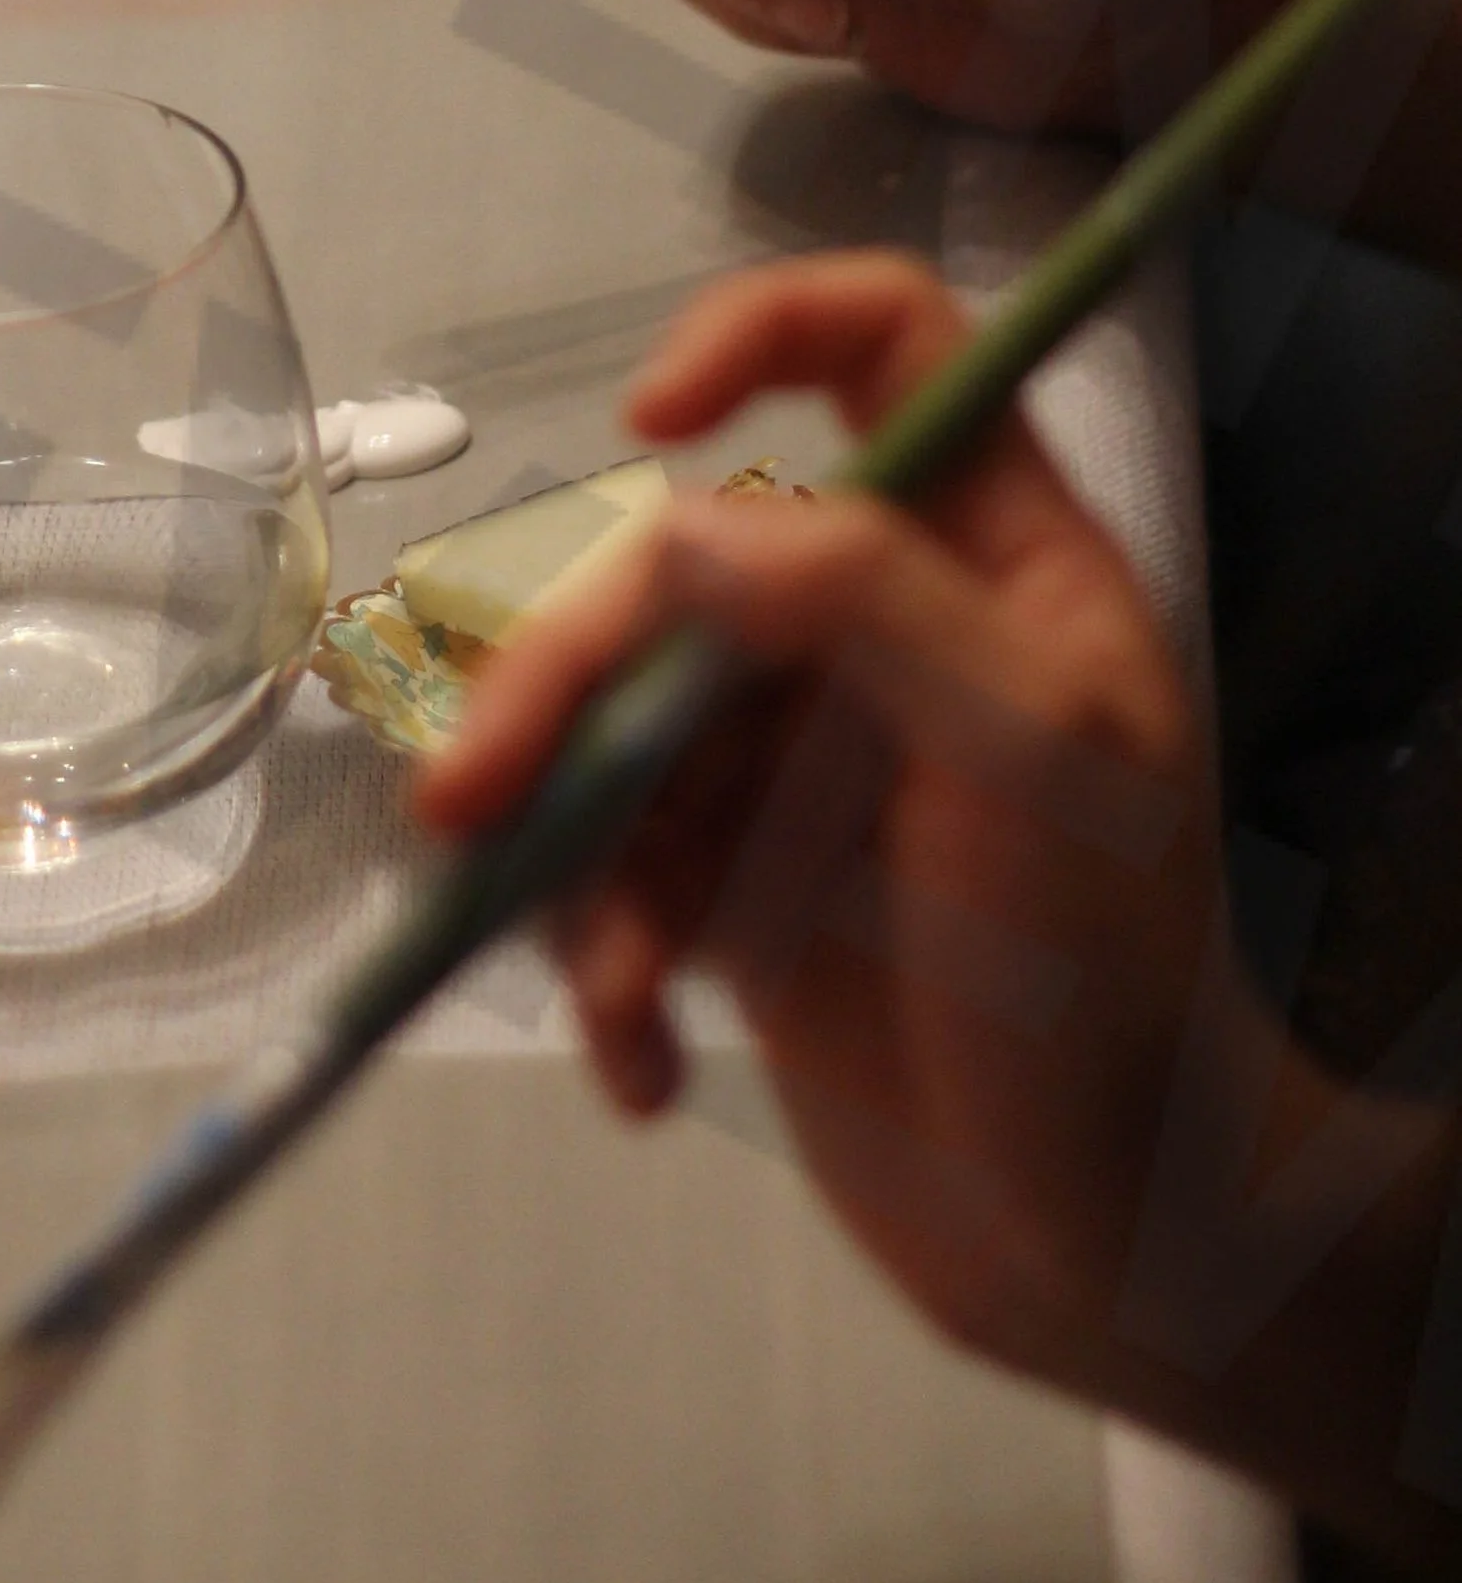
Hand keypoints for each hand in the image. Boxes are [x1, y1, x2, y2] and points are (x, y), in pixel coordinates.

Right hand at [418, 254, 1251, 1399]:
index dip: (764, 331)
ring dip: (569, 855)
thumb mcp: (1037, 760)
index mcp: (989, 558)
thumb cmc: (1114, 989)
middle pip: (675, 570)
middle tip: (467, 804)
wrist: (1111, 1250)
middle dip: (561, 685)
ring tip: (606, 989)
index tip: (651, 419)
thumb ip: (869, 604)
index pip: (887, 344)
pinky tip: (643, 1065)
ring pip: (612, 728)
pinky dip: (599, 964)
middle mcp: (881, 630)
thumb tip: (678, 518)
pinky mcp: (735, 888)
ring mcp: (798, 759)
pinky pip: (609, 871)